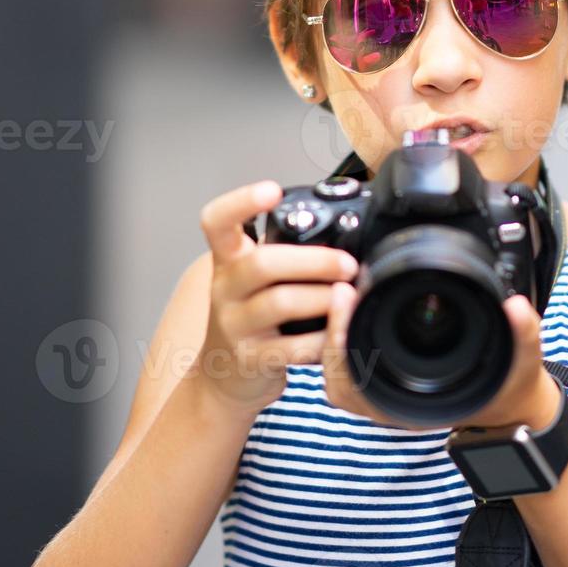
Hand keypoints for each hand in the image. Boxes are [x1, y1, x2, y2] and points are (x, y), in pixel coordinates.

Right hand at [196, 180, 358, 413]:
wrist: (224, 375)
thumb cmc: (255, 316)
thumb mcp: (258, 278)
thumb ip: (288, 251)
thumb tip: (350, 226)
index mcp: (229, 260)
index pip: (217, 222)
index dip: (240, 202)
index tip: (272, 191)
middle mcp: (225, 288)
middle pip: (263, 263)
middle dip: (315, 261)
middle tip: (349, 265)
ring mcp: (234, 325)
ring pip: (280, 302)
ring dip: (324, 298)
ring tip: (349, 297)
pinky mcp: (250, 359)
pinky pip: (292, 347)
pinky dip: (323, 340)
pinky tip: (339, 335)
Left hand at [321, 286, 563, 431]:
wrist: (509, 406)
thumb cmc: (509, 388)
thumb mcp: (523, 361)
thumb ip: (523, 334)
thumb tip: (516, 307)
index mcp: (416, 407)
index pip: (358, 379)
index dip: (344, 337)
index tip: (346, 296)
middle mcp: (395, 403)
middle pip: (338, 374)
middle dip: (332, 330)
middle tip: (340, 288)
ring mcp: (388, 394)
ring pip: (339, 372)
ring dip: (335, 336)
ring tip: (344, 295)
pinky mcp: (389, 380)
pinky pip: (352, 365)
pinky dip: (346, 340)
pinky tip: (354, 310)